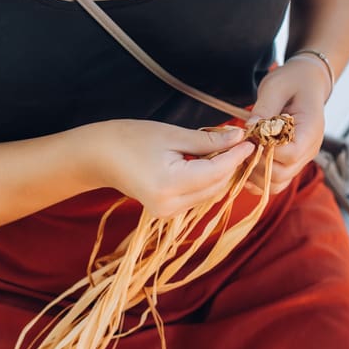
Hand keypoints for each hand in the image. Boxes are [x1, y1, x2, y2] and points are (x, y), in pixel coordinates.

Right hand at [87, 119, 254, 217]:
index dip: (236, 156)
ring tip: (226, 149)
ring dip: (221, 173)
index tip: (250, 141)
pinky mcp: (167, 212)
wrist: (98, 156)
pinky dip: (208, 180)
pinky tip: (209, 161)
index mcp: (170, 185)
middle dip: (232, 165)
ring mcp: (168, 213)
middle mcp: (170, 206)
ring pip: (210, 193)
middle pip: (217, 186)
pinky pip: (198, 196)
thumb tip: (239, 138)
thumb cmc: (130, 138)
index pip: (216, 172)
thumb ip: (208, 140)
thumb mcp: (172, 135)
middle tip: (240, 142)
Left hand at [244, 58, 329, 194]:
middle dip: (256, 163)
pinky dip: (259, 178)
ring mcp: (301, 158)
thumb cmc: (292, 81)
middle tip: (241, 146)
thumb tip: (250, 127)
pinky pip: (276, 181)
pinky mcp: (291, 162)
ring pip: (278, 183)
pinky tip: (246, 163)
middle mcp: (309, 150)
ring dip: (255, 174)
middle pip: (282, 174)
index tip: (249, 137)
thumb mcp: (276, 87)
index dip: (265, 150)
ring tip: (242, 154)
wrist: (306, 82)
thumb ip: (264, 108)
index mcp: (311, 130)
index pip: (290, 154)